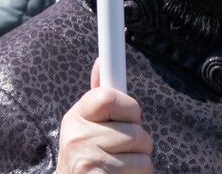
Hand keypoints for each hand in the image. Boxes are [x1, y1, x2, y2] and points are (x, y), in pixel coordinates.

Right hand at [56, 59, 152, 173]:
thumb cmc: (86, 151)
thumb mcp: (87, 122)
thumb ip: (100, 94)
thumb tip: (102, 60)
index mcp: (78, 115)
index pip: (110, 96)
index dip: (130, 108)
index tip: (129, 116)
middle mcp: (78, 136)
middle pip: (137, 130)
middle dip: (139, 141)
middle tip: (122, 148)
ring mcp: (86, 160)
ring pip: (143, 152)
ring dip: (140, 160)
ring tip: (120, 164)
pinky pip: (143, 170)